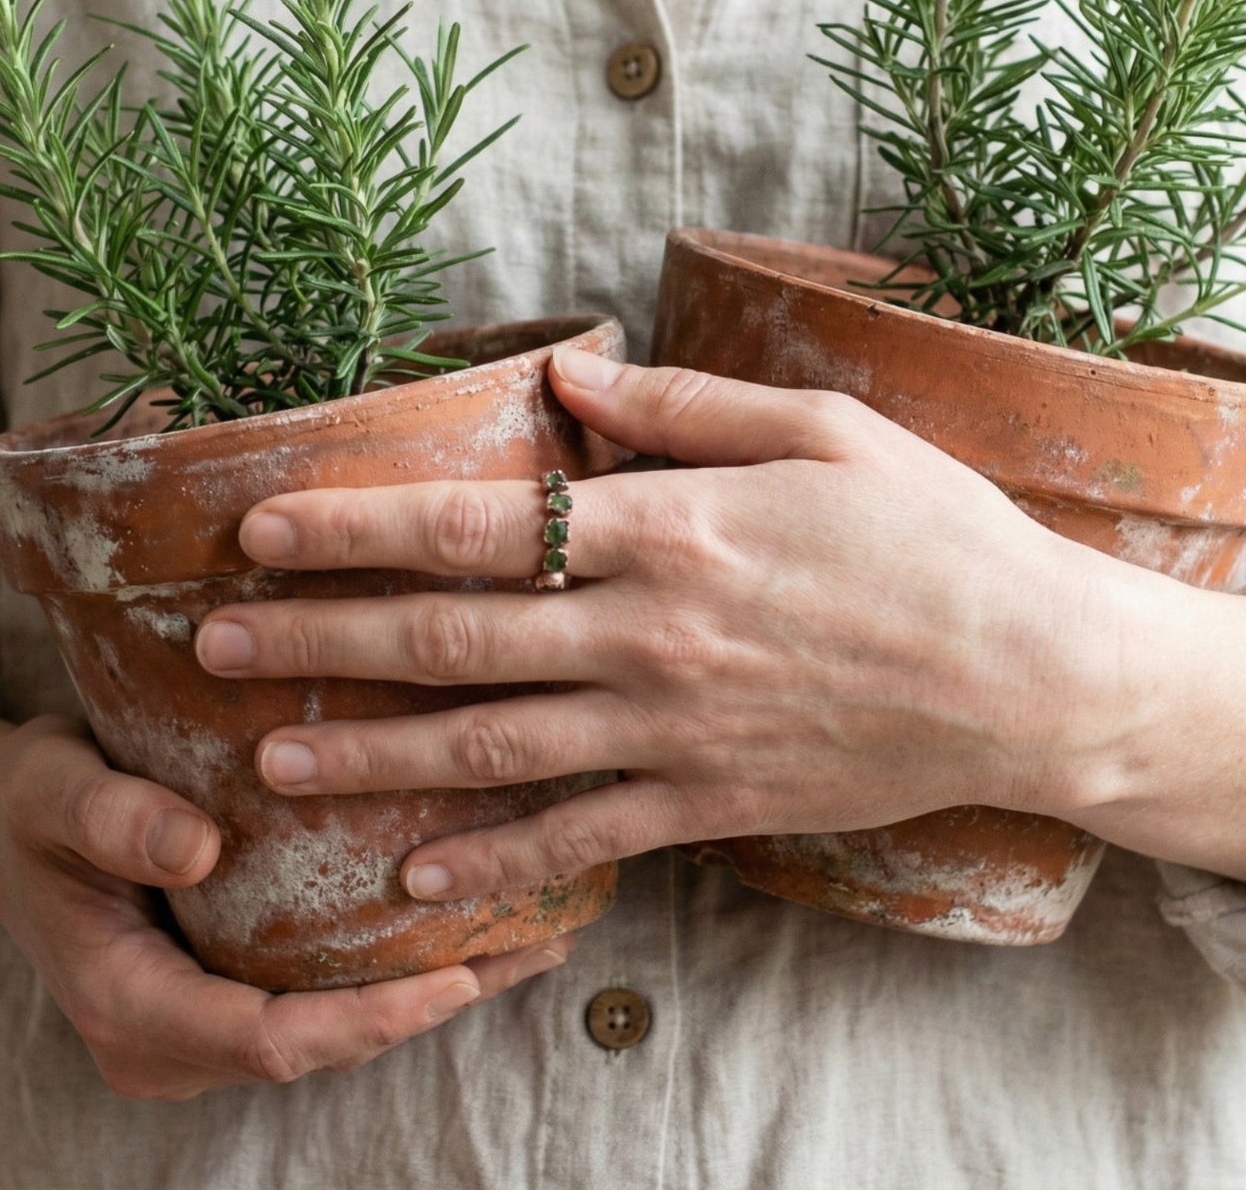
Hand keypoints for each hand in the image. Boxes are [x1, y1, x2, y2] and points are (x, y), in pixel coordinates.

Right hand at [0, 716, 575, 1099]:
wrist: (8, 822)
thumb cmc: (29, 801)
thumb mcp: (51, 790)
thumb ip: (110, 818)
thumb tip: (198, 848)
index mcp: (128, 1006)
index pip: (266, 1041)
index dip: (368, 1018)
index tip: (458, 974)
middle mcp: (171, 1041)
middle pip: (318, 1046)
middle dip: (426, 1006)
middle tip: (533, 948)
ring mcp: (201, 1027)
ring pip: (330, 1029)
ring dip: (426, 990)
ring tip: (530, 935)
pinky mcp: (227, 992)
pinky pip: (320, 998)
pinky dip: (392, 968)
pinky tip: (467, 920)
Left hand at [195, 348, 1150, 903]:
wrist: (1031, 672)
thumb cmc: (929, 532)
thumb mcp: (818, 429)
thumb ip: (679, 404)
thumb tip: (565, 368)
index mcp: (670, 526)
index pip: (477, 523)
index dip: (358, 525)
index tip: (265, 527)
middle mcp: (649, 632)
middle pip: (451, 639)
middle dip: (320, 641)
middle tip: (213, 646)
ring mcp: (673, 728)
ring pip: (489, 747)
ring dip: (371, 754)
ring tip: (273, 757)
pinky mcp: (707, 800)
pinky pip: (579, 835)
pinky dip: (493, 860)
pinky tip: (414, 877)